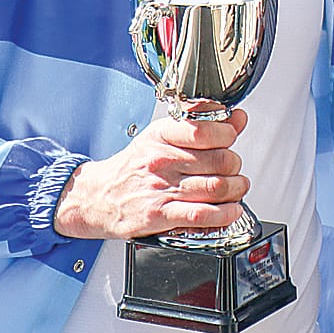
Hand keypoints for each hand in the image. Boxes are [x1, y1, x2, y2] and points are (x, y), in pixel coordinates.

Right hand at [53, 104, 250, 239]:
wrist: (97, 196)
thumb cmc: (133, 167)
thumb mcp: (161, 137)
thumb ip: (202, 124)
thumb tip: (236, 117)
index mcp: (162, 136)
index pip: (205, 130)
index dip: (228, 135)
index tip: (230, 140)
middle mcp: (161, 160)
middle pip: (219, 161)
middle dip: (235, 166)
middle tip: (233, 170)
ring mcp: (161, 188)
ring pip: (216, 187)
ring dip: (235, 190)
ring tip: (236, 189)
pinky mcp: (159, 215)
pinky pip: (201, 214)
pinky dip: (224, 214)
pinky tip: (230, 211)